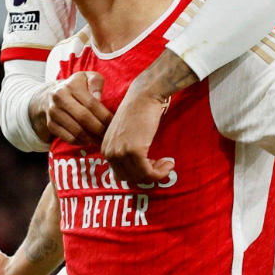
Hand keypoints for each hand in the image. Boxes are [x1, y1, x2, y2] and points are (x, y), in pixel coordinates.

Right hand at [46, 71, 112, 145]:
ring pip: (76, 130)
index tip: (114, 122)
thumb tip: (98, 98)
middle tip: (110, 134)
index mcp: (72, 86)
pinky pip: (68, 138)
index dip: (105, 115)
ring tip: (102, 141)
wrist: (50, 94)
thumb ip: (96, 83)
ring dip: (92, 138)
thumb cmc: (76, 85)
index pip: (91, 103)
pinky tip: (89, 141)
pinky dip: (81, 142)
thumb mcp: (87, 77)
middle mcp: (60, 98)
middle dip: (99, 128)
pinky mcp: (51, 125)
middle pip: (83, 118)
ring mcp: (54, 112)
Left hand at [101, 50, 196, 184]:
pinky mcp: (134, 151)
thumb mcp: (125, 134)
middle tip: (162, 164)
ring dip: (158, 173)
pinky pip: (149, 173)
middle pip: (130, 178)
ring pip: (140, 177)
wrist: (144, 96)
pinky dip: (161, 172)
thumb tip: (136, 172)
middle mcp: (109, 152)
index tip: (152, 164)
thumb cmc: (138, 112)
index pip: (120, 175)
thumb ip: (125, 151)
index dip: (138, 173)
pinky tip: (169, 163)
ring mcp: (120, 152)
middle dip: (148, 175)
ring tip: (167, 163)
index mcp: (105, 148)